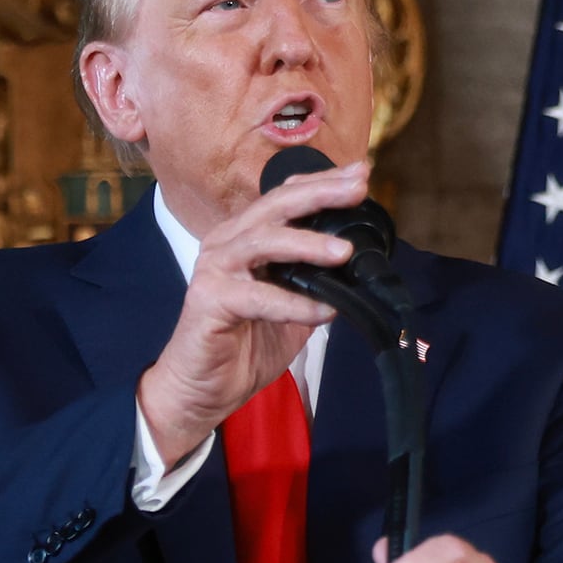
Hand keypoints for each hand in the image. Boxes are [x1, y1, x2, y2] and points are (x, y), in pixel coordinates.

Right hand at [135, 160, 368, 464]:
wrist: (201, 390)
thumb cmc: (243, 345)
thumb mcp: (291, 306)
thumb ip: (315, 281)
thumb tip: (358, 265)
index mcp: (245, 237)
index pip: (285, 197)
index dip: (322, 182)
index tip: (361, 173)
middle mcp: (227, 244)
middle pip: (275, 206)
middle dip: (320, 193)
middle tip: (358, 188)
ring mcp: (214, 269)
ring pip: (263, 242)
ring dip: (306, 244)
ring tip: (344, 252)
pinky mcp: (209, 300)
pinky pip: (258, 297)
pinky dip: (294, 304)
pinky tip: (324, 311)